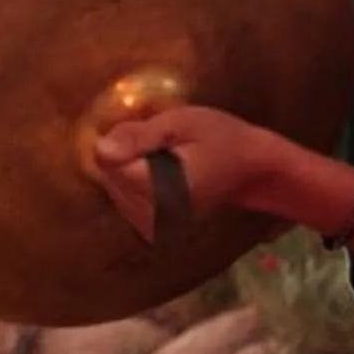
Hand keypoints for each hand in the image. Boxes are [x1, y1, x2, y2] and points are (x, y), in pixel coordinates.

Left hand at [91, 105, 265, 240]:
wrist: (252, 170)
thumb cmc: (221, 139)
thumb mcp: (182, 122)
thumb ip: (139, 135)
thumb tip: (100, 149)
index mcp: (162, 190)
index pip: (110, 165)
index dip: (124, 143)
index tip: (153, 136)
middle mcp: (155, 215)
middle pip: (110, 178)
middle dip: (127, 157)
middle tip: (165, 147)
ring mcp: (154, 227)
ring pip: (114, 189)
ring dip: (130, 171)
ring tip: (167, 162)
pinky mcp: (153, 231)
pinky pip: (123, 201)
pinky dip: (134, 185)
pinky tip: (161, 177)